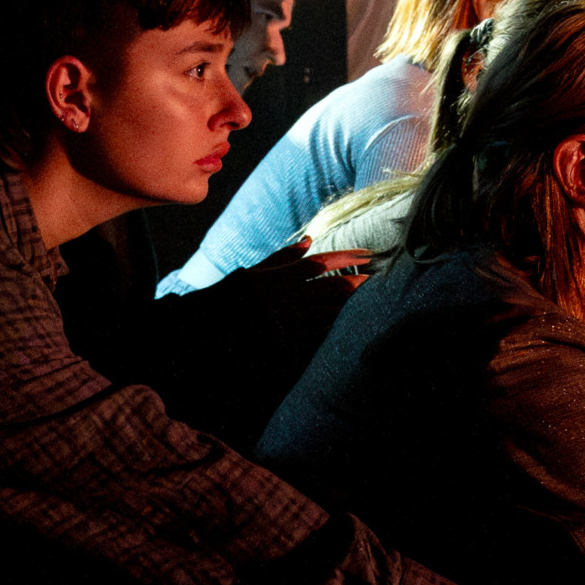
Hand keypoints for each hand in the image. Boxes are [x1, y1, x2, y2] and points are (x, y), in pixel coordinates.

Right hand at [203, 238, 369, 347]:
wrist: (209, 331)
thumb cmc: (232, 296)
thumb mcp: (255, 272)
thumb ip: (283, 257)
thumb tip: (309, 240)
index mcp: (280, 278)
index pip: (320, 263)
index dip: (347, 257)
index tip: (368, 254)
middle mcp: (287, 298)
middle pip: (331, 287)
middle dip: (356, 282)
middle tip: (375, 279)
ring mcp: (288, 322)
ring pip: (329, 311)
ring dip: (350, 306)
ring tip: (368, 301)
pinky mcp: (287, 344)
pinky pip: (318, 335)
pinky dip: (335, 329)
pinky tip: (349, 325)